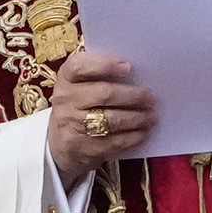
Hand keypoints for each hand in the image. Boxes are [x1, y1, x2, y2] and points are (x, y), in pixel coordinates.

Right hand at [48, 51, 156, 187]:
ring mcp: (73, 125)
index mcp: (66, 78)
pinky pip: (114, 142)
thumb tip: (137, 72)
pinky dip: (133, 137)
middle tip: (151, 97)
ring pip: (112, 120)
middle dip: (132, 96)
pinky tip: (143, 132)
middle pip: (104, 94)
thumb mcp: (80, 85)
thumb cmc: (79, 105)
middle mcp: (66, 100)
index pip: (80, 66)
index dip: (104, 65)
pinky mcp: (83, 148)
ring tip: (152, 116)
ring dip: (137, 118)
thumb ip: (100, 74)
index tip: (127, 66)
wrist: (59, 143)